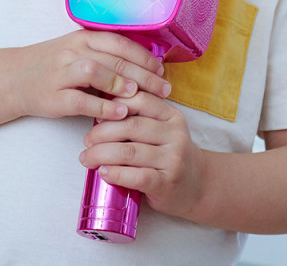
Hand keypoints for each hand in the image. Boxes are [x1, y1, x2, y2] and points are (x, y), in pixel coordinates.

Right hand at [12, 31, 170, 122]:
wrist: (14, 78)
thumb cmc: (54, 66)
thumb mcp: (79, 53)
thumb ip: (106, 57)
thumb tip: (143, 68)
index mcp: (84, 38)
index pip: (120, 43)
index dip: (144, 56)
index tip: (162, 70)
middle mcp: (73, 51)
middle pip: (114, 58)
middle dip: (143, 74)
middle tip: (163, 88)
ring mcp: (61, 73)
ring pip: (96, 72)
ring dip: (121, 83)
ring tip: (141, 95)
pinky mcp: (53, 96)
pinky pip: (81, 100)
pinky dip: (103, 107)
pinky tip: (120, 113)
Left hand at [79, 91, 204, 217]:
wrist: (198, 186)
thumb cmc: (171, 155)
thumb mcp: (164, 130)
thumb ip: (142, 118)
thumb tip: (101, 110)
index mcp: (172, 116)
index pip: (141, 100)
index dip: (114, 105)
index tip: (97, 114)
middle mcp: (175, 135)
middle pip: (131, 126)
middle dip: (102, 132)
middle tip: (87, 140)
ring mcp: (173, 159)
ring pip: (130, 151)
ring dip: (102, 154)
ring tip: (87, 158)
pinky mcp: (167, 183)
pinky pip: (136, 176)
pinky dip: (116, 174)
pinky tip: (103, 172)